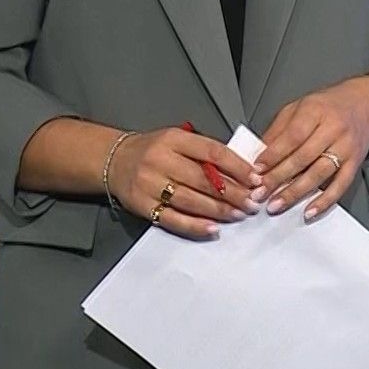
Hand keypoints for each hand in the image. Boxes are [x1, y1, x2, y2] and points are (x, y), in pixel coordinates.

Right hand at [107, 127, 261, 238]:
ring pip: (191, 200)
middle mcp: (160, 160)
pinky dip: (195, 225)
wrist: (114, 160)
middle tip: (252, 201)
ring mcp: (149, 184)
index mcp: (173, 139)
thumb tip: (242, 171)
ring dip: (219, 210)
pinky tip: (213, 228)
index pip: (212, 151)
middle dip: (233, 193)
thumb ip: (205, 152)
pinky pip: (173, 219)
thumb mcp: (177, 140)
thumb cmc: (153, 150)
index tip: (255, 178)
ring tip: (239, 214)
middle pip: (203, 179)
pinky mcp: (142, 205)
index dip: (237, 166)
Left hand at [253, 79, 368, 221]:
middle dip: (279, 178)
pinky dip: (325, 201)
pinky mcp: (356, 163)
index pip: (293, 136)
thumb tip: (258, 154)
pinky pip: (340, 185)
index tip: (257, 170)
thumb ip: (278, 130)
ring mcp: (346, 147)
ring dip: (296, 192)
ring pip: (319, 173)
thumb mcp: (297, 108)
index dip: (274, 154)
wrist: (362, 106)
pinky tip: (309, 211)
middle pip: (303, 157)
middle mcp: (333, 128)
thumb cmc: (326, 108)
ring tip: (277, 204)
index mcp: (315, 110)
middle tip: (260, 193)